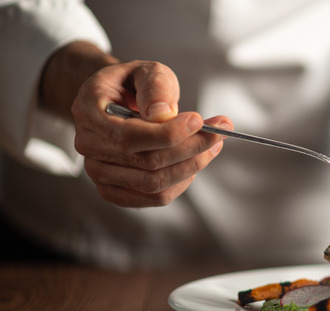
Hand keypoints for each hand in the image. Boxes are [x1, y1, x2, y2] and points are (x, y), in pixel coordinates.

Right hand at [71, 60, 231, 206]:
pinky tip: (193, 163)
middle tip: (219, 133)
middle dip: (191, 148)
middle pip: (147, 162)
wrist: (118, 101)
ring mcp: (97, 171)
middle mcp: (88, 144)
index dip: (170, 133)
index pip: (131, 136)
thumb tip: (163, 115)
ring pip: (154, 183)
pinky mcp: (113, 190)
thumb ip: (155, 87)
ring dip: (191, 166)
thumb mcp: (147, 71)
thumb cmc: (134, 85)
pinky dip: (180, 183)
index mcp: (89, 110)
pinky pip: (154, 197)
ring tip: (212, 146)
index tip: (201, 121)